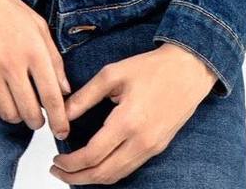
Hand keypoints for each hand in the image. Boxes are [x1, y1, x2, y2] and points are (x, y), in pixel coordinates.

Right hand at [0, 0, 72, 137]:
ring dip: (14, 116)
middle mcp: (13, 63)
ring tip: (15, 106)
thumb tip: (65, 89)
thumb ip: (53, 57)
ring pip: (8, 115)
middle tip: (36, 119)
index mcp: (34, 49)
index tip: (62, 132)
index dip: (61, 120)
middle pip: (30, 112)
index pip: (53, 96)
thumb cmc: (3, 8)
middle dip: (37, 122)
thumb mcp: (36, 24)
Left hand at [49, 41, 216, 183]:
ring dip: (93, 178)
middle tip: (58, 170)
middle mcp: (141, 141)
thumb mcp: (113, 74)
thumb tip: (62, 114)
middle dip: (77, 177)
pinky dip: (110, 172)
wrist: (188, 70)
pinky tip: (97, 164)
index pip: (93, 155)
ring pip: (117, 176)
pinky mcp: (158, 148)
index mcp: (127, 121)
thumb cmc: (151, 68)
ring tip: (73, 171)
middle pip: (103, 174)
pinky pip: (129, 168)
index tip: (56, 158)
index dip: (70, 162)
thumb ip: (85, 96)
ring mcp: (152, 148)